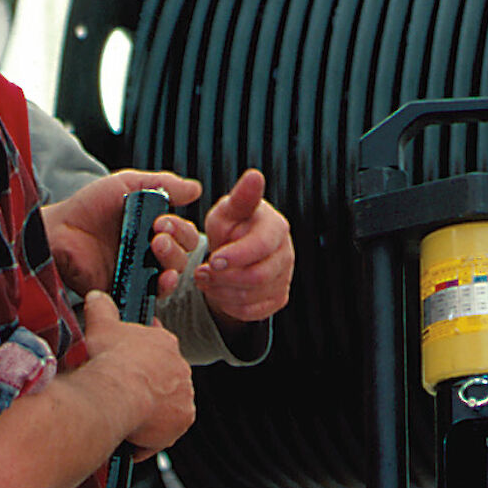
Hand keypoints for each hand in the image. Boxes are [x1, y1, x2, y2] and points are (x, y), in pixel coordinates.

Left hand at [43, 170, 202, 295]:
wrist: (58, 231)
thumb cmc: (87, 208)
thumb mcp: (126, 185)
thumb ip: (162, 184)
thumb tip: (196, 189)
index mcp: (152, 230)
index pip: (183, 234)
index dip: (181, 228)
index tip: (163, 221)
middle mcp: (149, 254)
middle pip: (183, 256)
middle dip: (178, 244)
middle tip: (158, 234)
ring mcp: (139, 274)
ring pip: (172, 276)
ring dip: (173, 263)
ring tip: (156, 249)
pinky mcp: (127, 292)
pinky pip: (153, 297)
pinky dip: (163, 288)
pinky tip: (161, 278)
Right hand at [79, 291, 193, 457]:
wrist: (116, 391)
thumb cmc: (109, 358)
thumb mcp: (101, 325)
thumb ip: (101, 309)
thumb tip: (97, 296)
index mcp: (165, 343)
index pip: (158, 346)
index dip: (141, 356)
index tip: (128, 364)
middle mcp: (181, 369)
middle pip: (162, 379)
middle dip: (145, 387)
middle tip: (121, 394)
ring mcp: (185, 396)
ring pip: (165, 407)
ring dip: (148, 412)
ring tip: (123, 416)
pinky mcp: (183, 421)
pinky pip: (164, 433)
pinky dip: (148, 437)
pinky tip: (128, 436)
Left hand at [156, 169, 293, 328]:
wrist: (236, 250)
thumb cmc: (233, 226)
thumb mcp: (230, 209)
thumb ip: (242, 197)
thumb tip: (255, 176)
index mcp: (276, 228)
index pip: (261, 246)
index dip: (236, 256)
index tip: (213, 259)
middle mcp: (286, 253)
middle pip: (259, 277)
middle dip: (225, 278)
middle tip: (201, 272)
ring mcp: (284, 278)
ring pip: (253, 297)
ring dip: (222, 292)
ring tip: (207, 279)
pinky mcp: (278, 298)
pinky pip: (253, 312)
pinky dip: (230, 305)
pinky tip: (220, 290)